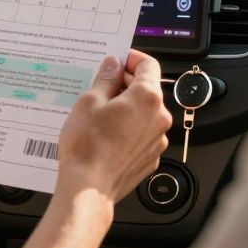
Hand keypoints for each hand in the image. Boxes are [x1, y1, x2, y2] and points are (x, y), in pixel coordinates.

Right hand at [55, 50, 170, 203]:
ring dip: (128, 108)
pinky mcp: (151, 157)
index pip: (148, 65)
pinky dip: (129, 128)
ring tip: (101, 113)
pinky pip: (143, 134)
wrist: (88, 187)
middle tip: (102, 86)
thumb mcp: (90, 101)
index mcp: (148, 98)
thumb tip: (113, 65)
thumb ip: (106, 79)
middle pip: (148, 89)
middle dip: (127, 84)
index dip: (132, 59)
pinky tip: (107, 133)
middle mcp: (159, 118)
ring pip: (145, 113)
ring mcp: (157, 140)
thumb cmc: (88, 146)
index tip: (119, 61)